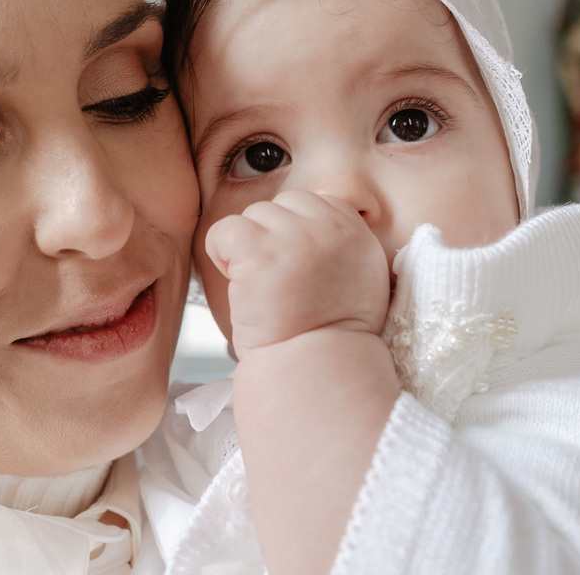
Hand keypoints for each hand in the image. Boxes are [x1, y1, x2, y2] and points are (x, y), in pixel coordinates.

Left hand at [204, 190, 388, 356]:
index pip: (311, 204)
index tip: (296, 275)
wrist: (317, 375)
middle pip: (280, 206)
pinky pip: (224, 230)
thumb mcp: (359, 280)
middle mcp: (330, 227)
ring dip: (247, 251)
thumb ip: (339, 243)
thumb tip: (313, 215)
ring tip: (263, 292)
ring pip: (253, 217)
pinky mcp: (259, 251)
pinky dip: (220, 254)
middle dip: (270, 240)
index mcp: (356, 232)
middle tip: (277, 286)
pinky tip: (239, 284)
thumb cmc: (329, 339)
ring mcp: (294, 237)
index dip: (294, 237)